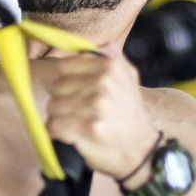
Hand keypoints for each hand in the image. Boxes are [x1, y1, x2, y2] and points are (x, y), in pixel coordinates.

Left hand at [46, 47, 159, 179]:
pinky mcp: (86, 128)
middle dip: (62, 101)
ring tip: (77, 125)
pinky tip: (70, 136)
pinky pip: (53, 126)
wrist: (142, 151)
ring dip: (60, 118)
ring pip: (53, 107)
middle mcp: (102, 83)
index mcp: (109, 67)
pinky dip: (57, 134)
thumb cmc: (129, 116)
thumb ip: (114, 58)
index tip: (74, 93)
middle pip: (56, 88)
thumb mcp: (129, 80)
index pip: (64, 67)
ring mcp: (94, 106)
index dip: (65, 82)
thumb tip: (101, 44)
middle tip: (79, 113)